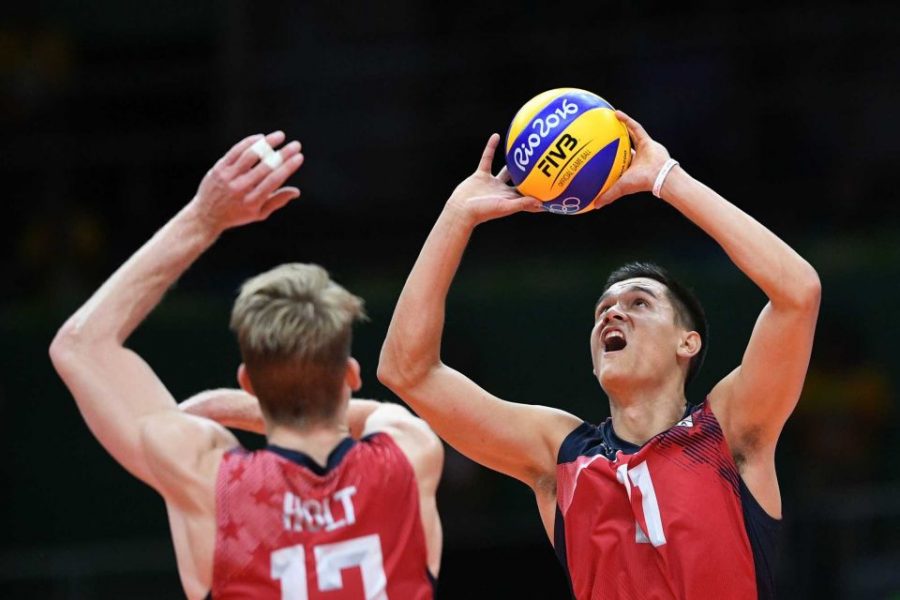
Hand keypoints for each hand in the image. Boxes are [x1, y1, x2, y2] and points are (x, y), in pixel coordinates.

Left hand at [189, 131, 303, 232]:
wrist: (207, 215)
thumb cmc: (237, 214)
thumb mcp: (259, 214)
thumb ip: (277, 201)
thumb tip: (296, 191)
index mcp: (252, 201)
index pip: (274, 180)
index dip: (288, 167)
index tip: (299, 157)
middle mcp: (240, 188)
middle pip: (265, 167)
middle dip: (283, 154)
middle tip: (296, 144)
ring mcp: (228, 177)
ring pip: (250, 155)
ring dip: (267, 143)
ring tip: (280, 136)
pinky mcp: (219, 168)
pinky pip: (235, 151)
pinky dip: (249, 143)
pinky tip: (261, 138)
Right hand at [447, 133, 540, 226]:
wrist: (461, 209)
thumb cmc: (483, 211)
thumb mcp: (504, 207)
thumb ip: (522, 204)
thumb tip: (540, 202)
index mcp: (511, 199)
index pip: (530, 196)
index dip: (541, 193)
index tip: (555, 188)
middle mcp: (503, 191)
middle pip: (521, 182)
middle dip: (531, 176)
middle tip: (544, 164)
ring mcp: (492, 183)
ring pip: (505, 170)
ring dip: (513, 161)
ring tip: (524, 149)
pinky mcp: (481, 175)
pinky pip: (487, 158)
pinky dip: (490, 147)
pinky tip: (496, 135)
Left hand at [595, 111, 670, 207]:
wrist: (658, 176)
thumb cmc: (641, 182)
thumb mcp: (620, 188)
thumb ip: (608, 196)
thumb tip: (594, 205)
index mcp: (629, 169)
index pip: (618, 163)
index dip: (609, 159)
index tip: (598, 155)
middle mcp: (635, 159)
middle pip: (623, 148)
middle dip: (614, 142)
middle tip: (600, 135)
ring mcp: (642, 149)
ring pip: (629, 136)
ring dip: (620, 128)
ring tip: (608, 120)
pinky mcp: (647, 141)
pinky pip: (635, 127)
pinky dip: (627, 120)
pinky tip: (616, 113)